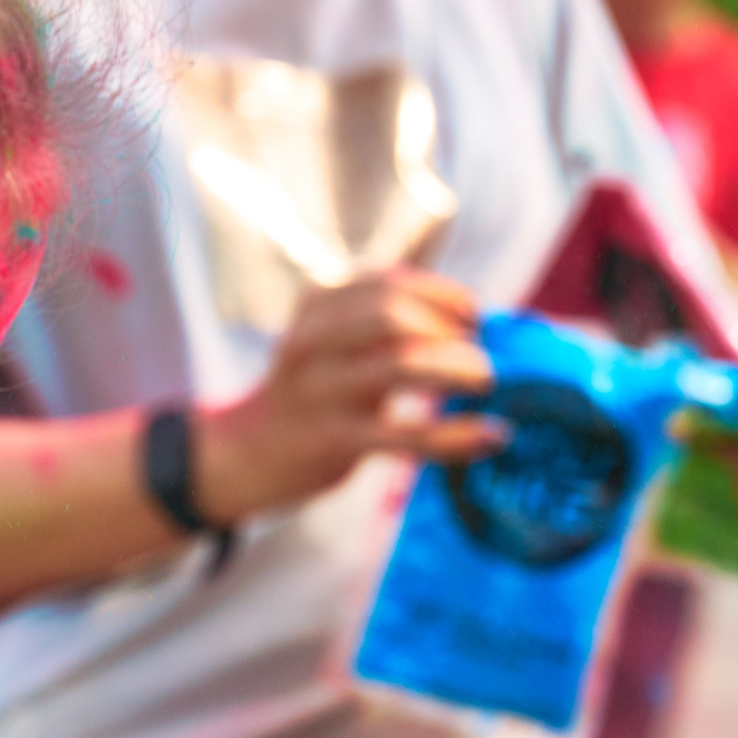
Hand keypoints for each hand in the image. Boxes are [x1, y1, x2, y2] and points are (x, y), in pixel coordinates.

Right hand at [195, 269, 503, 522]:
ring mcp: (319, 392)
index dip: (443, 294)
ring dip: (459, 367)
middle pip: (392, 313)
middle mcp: (311, 342)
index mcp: (314, 307)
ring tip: (485, 381)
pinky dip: (458, 435)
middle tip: (476, 353)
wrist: (245, 455)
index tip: (474, 316)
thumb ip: (387, 325)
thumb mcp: (332, 344)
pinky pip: (407, 435)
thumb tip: (483, 322)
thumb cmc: (311, 393)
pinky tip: (493, 435)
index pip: (388, 282)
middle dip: (448, 328)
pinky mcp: (333, 441)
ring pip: (402, 363)